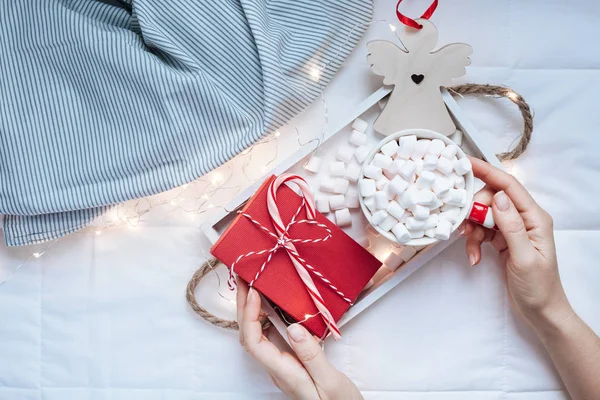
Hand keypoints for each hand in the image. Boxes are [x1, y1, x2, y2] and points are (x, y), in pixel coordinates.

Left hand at [236, 277, 362, 399]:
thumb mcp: (330, 382)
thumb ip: (312, 355)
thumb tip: (293, 327)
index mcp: (284, 372)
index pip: (254, 342)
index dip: (249, 315)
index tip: (254, 292)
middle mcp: (278, 368)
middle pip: (250, 336)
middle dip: (243, 307)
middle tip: (245, 279)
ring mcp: (282, 366)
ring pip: (257, 336)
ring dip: (252, 311)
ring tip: (254, 287)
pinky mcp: (290, 362)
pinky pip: (270, 338)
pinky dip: (265, 319)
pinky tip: (272, 308)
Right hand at [461, 157, 572, 326]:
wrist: (540, 312)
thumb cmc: (538, 287)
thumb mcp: (524, 257)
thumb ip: (511, 225)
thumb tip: (497, 197)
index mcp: (535, 218)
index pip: (508, 187)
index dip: (487, 172)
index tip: (465, 163)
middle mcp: (524, 218)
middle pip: (490, 200)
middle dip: (474, 211)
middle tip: (465, 228)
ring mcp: (512, 229)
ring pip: (483, 216)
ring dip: (472, 231)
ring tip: (471, 250)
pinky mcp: (502, 240)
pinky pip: (481, 231)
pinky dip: (473, 242)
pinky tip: (474, 257)